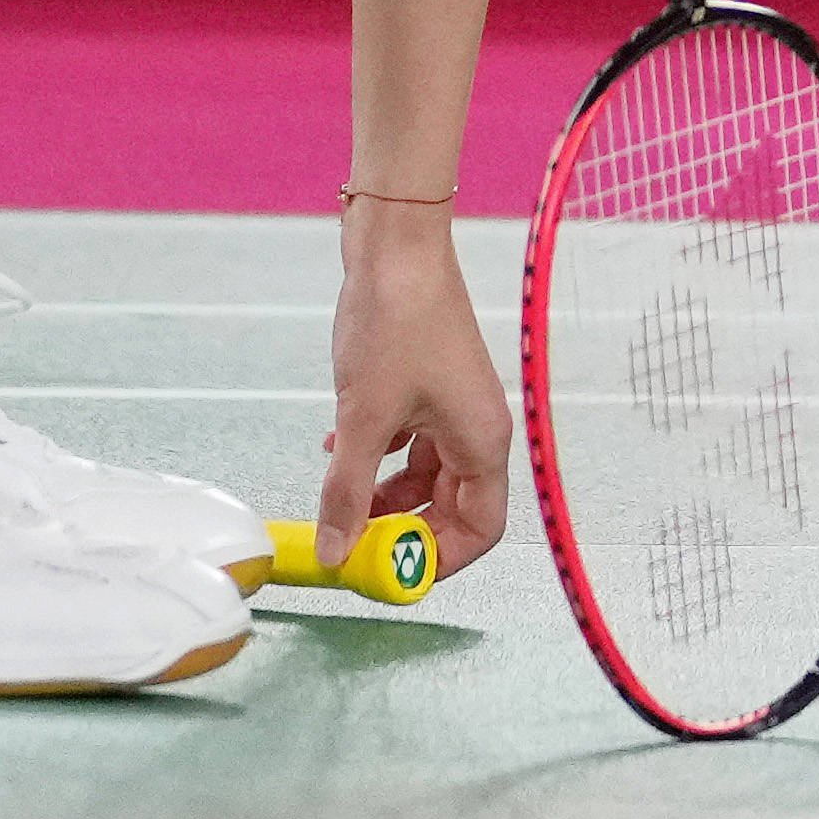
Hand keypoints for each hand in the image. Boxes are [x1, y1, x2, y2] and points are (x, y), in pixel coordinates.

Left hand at [325, 201, 512, 582]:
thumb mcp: (364, 419)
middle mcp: (476, 429)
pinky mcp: (427, 388)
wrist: (397, 246)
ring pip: (424, 477)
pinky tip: (336, 445)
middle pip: (451, 508)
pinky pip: (409, 444)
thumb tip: (337, 555)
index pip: (480, 529)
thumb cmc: (395, 324)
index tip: (385, 572)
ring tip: (338, 496)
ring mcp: (452, 408)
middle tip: (351, 544)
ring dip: (382, 495)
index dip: (436, 560)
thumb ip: (349, 493)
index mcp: (482, 442)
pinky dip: (377, 456)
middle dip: (402, 531)